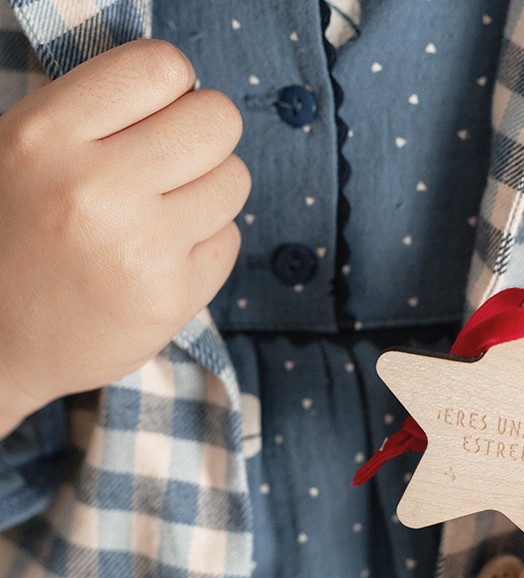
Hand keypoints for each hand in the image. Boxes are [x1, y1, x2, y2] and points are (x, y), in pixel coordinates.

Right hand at [0, 40, 250, 434]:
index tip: (163, 111)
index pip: (161, 67)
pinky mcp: (173, 297)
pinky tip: (165, 257)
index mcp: (46, 136)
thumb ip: (94, 114)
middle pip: (217, 121)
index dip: (175, 87)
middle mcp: (97, 189)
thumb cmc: (14, 236)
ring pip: (234, 180)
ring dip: (210, 190)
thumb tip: (183, 91)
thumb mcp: (22, 153)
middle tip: (177, 162)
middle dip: (205, 136)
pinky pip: (229, 239)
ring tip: (166, 213)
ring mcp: (141, 248)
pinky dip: (207, 242)